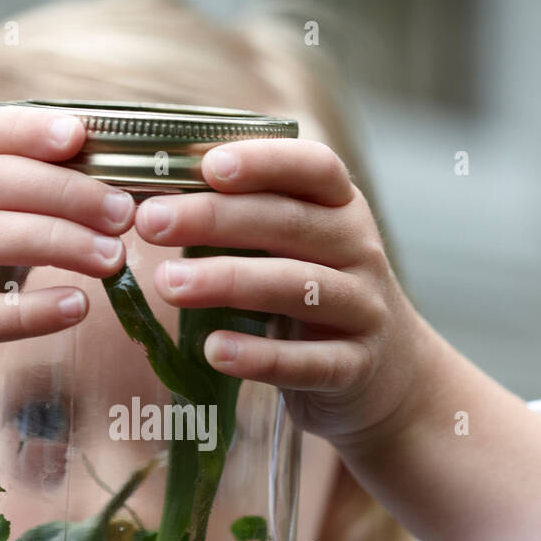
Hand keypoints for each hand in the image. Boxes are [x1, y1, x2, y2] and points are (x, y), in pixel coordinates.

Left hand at [133, 138, 431, 451]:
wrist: (390, 379)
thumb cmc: (319, 299)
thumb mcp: (297, 250)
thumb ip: (246, 222)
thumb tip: (154, 198)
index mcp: (341, 210)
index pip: (314, 168)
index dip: (264, 161)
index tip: (207, 165)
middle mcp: (359, 251)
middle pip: (291, 223)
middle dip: (216, 218)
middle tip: (150, 222)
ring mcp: (362, 310)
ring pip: (297, 287)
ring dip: (228, 281)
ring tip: (167, 285)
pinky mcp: (354, 368)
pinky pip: (307, 361)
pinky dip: (259, 356)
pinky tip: (214, 350)